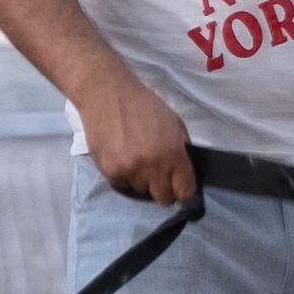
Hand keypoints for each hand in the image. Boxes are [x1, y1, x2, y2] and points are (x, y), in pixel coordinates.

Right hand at [82, 70, 196, 201]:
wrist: (108, 94)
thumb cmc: (144, 106)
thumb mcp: (174, 125)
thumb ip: (180, 152)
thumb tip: (183, 175)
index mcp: (173, 153)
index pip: (185, 192)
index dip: (183, 190)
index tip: (178, 185)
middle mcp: (153, 166)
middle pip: (164, 199)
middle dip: (163, 189)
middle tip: (155, 173)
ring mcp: (130, 170)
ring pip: (141, 191)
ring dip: (141, 179)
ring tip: (134, 156)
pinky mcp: (110, 171)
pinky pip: (122, 184)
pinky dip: (123, 174)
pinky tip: (120, 154)